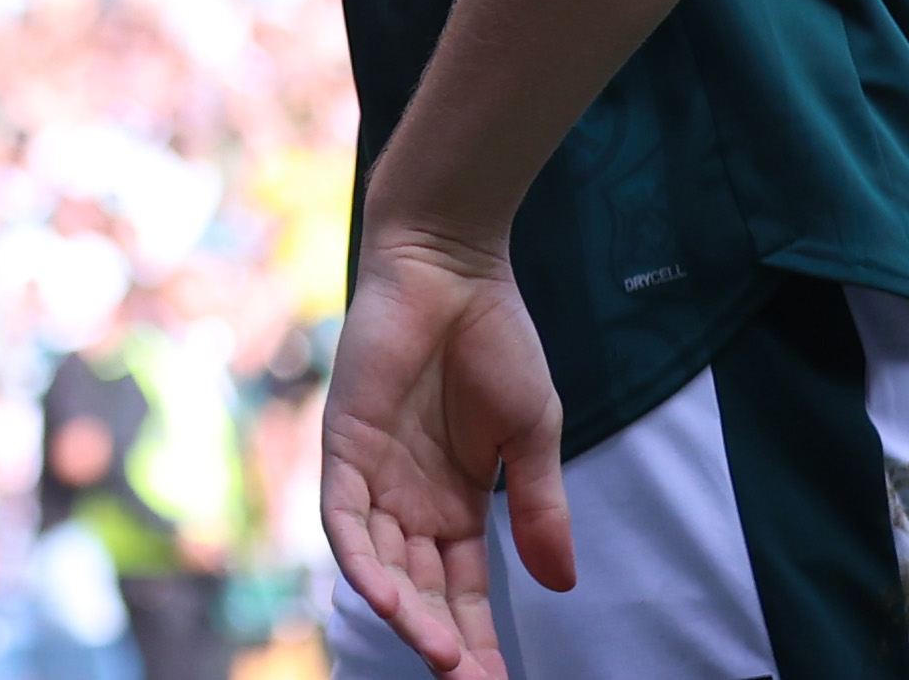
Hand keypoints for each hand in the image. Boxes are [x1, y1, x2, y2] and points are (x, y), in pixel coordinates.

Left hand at [318, 225, 569, 675]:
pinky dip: (362, 561)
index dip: (478, 637)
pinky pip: (345, 519)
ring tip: (439, 656)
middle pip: (421, 590)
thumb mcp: (532, 435)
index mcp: (454, 505)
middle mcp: (409, 501)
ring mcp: (373, 475)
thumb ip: (541, 507)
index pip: (462, 590)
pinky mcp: (344, 446)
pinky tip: (386, 598)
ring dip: (406, 613)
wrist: (454, 267)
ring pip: (382, 567)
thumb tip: (564, 585)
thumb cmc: (495, 340)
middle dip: (443, 640)